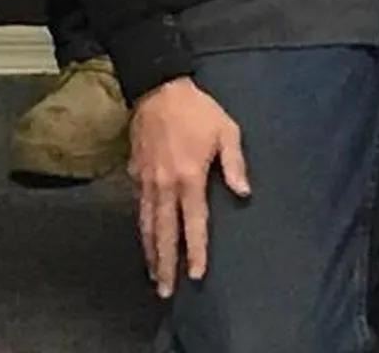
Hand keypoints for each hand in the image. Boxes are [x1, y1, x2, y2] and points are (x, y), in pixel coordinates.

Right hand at [128, 78, 250, 298]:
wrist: (157, 86)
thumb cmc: (197, 110)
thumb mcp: (225, 130)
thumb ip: (235, 163)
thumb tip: (243, 193)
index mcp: (189, 177)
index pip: (193, 224)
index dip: (195, 251)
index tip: (196, 276)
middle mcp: (165, 185)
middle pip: (164, 232)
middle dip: (166, 264)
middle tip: (166, 292)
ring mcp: (146, 179)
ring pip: (147, 223)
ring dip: (150, 251)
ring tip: (153, 274)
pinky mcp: (135, 171)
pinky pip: (138, 205)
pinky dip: (141, 225)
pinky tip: (144, 236)